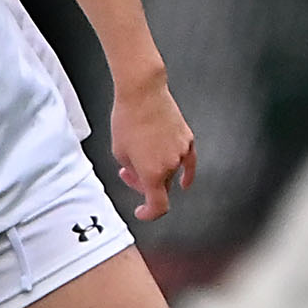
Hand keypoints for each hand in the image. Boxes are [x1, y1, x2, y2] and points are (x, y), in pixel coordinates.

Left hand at [112, 79, 195, 220]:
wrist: (143, 93)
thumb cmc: (128, 118)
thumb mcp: (119, 152)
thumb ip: (132, 171)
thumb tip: (141, 175)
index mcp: (152, 173)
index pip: (158, 206)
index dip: (149, 213)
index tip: (142, 212)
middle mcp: (170, 165)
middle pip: (160, 186)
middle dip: (143, 183)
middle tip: (129, 171)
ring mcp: (181, 152)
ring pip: (172, 173)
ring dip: (158, 170)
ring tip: (143, 154)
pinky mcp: (187, 139)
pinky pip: (189, 163)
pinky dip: (186, 173)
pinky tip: (185, 180)